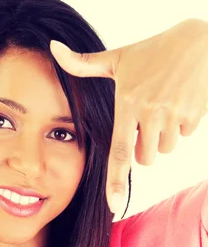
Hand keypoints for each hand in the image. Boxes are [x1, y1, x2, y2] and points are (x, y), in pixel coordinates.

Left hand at [50, 18, 207, 213]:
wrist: (199, 42)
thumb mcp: (117, 57)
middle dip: (144, 147)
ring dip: (164, 136)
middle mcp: (150, 112)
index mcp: (128, 103)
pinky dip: (182, 124)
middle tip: (146, 119)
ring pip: (165, 148)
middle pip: (145, 157)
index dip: (115, 181)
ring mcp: (174, 114)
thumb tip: (52, 48)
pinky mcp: (194, 115)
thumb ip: (83, 63)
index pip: (119, 152)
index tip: (113, 205)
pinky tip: (181, 101)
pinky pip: (185, 135)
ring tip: (164, 105)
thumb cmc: (153, 50)